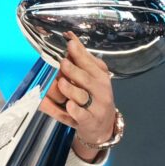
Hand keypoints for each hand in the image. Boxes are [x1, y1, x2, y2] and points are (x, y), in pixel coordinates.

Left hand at [39, 31, 115, 152]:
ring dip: (70, 90)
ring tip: (60, 83)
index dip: (80, 53)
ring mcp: (96, 107)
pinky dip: (75, 111)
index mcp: (100, 76)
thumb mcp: (92, 77)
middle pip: (87, 79)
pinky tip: (69, 105)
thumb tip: (71, 38)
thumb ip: (82, 60)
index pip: (90, 63)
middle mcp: (101, 90)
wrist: (103, 126)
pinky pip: (81, 115)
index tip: (70, 42)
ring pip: (82, 97)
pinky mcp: (90, 121)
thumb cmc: (95, 97)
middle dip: (74, 71)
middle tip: (63, 63)